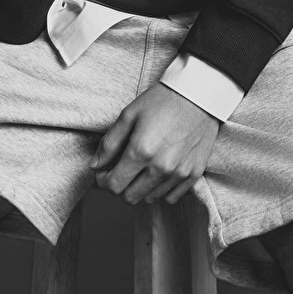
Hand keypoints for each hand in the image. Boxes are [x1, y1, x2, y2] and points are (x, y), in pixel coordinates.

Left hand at [90, 83, 219, 205]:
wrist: (198, 95)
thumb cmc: (161, 101)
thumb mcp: (129, 115)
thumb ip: (109, 143)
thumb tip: (95, 165)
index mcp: (141, 151)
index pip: (114, 186)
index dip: (103, 181)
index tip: (104, 171)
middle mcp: (160, 167)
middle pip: (130, 197)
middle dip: (120, 186)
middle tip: (120, 169)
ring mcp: (179, 173)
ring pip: (150, 198)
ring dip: (139, 187)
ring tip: (140, 167)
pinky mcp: (194, 174)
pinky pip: (171, 197)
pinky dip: (160, 189)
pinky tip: (157, 171)